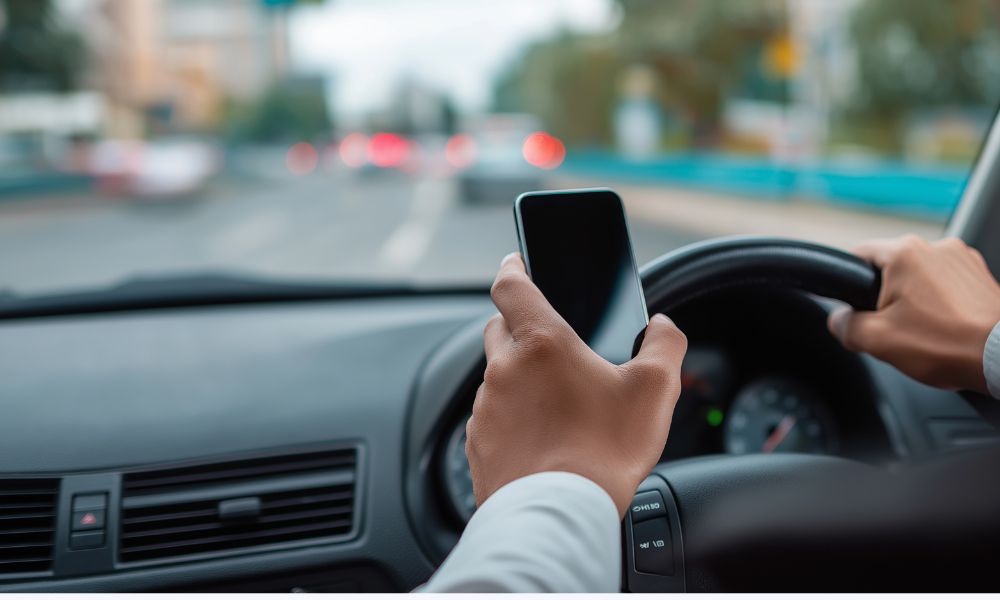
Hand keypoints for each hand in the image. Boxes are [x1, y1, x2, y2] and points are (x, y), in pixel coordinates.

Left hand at [466, 253, 686, 516]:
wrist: (558, 514)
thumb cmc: (603, 453)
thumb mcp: (654, 390)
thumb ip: (665, 345)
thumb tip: (663, 327)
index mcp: (541, 343)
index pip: (510, 284)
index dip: (514, 267)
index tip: (517, 261)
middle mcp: (502, 369)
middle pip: (498, 328)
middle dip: (519, 325)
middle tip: (551, 341)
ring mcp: (485, 408)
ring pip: (495, 376)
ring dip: (517, 377)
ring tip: (554, 402)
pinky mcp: (477, 443)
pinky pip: (491, 416)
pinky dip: (510, 417)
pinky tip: (539, 437)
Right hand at [828, 235, 999, 392]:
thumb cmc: (949, 344)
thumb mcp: (877, 341)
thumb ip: (845, 326)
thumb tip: (839, 321)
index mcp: (904, 253)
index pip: (856, 256)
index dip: (847, 284)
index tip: (852, 306)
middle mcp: (935, 247)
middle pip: (889, 270)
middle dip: (884, 299)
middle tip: (892, 329)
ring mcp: (963, 260)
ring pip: (919, 279)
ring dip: (914, 301)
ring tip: (924, 333)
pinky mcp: (981, 276)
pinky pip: (946, 286)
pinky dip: (941, 305)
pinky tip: (944, 329)